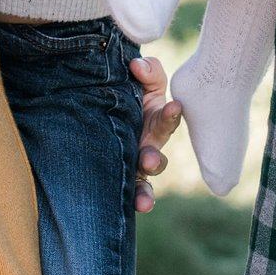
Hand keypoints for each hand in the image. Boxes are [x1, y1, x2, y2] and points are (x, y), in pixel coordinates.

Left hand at [128, 54, 181, 211]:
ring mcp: (137, 163)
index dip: (170, 114)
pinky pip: (133, 192)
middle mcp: (150, 145)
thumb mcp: (141, 77)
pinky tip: (138, 208)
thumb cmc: (130, 89)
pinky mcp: (125, 177)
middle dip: (154, 159)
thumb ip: (147, 70)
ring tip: (144, 200)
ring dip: (146, 189)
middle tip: (149, 159)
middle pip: (156, 156)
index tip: (173, 106)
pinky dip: (137, 200)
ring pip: (145, 180)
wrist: (102, 100)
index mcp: (156, 121)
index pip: (167, 119)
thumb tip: (137, 66)